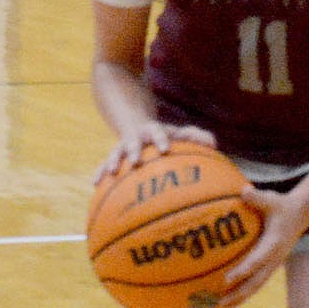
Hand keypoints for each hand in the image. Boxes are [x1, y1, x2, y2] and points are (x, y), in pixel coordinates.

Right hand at [93, 121, 216, 182]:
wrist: (134, 123)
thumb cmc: (164, 135)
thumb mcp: (179, 133)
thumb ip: (196, 137)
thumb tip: (214, 144)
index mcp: (153, 130)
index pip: (158, 132)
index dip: (161, 139)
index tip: (164, 149)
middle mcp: (135, 137)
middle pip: (132, 142)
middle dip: (133, 150)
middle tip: (135, 161)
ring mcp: (122, 146)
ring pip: (115, 153)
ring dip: (112, 162)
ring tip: (109, 174)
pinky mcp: (113, 156)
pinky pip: (104, 164)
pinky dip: (100, 172)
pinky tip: (95, 185)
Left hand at [217, 183, 307, 307]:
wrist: (300, 214)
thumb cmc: (281, 205)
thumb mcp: (271, 199)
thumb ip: (257, 197)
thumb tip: (244, 190)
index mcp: (274, 244)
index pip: (256, 261)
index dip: (242, 271)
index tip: (226, 279)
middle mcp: (274, 258)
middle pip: (255, 282)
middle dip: (238, 294)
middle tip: (220, 302)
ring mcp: (273, 264)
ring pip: (256, 286)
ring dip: (240, 297)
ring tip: (221, 306)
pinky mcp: (270, 266)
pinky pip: (257, 282)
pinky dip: (244, 291)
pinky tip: (230, 296)